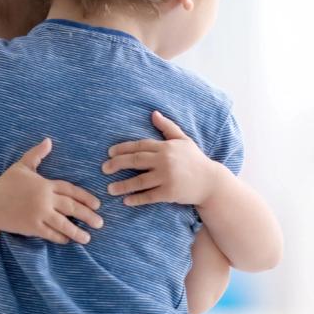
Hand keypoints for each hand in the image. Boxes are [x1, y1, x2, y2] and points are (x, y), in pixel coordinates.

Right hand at [0, 138, 103, 243]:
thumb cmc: (4, 184)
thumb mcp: (21, 166)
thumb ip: (36, 154)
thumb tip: (48, 140)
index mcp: (45, 184)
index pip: (70, 190)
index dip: (85, 197)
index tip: (97, 204)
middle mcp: (44, 198)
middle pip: (72, 207)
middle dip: (88, 216)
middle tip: (100, 223)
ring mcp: (38, 213)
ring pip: (64, 223)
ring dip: (77, 232)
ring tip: (88, 238)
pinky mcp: (31, 226)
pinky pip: (50, 233)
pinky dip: (60, 237)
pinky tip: (67, 241)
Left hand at [102, 111, 220, 206]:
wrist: (210, 182)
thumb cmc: (195, 160)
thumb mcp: (183, 140)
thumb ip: (167, 127)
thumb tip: (153, 113)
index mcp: (165, 147)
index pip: (139, 146)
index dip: (123, 149)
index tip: (109, 152)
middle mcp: (164, 161)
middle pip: (135, 161)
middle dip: (117, 164)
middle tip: (104, 168)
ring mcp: (167, 177)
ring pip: (139, 181)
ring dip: (122, 185)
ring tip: (110, 188)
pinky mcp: (170, 193)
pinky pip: (149, 196)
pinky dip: (137, 199)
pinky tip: (126, 201)